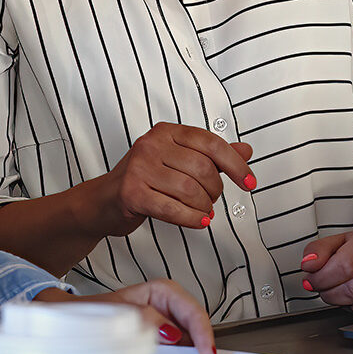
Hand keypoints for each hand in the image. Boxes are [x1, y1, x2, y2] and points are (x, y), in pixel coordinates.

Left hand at [34, 278, 216, 353]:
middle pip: (192, 322)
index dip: (201, 328)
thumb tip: (168, 331)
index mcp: (157, 291)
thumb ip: (141, 318)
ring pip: (186, 337)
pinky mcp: (154, 340)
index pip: (188, 307)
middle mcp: (162, 306)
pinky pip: (174, 349)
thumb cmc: (86, 312)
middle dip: (201, 342)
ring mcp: (160, 324)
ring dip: (191, 353)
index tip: (205, 351)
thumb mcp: (112, 313)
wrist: (64, 322)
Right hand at [89, 123, 254, 234]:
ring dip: (203, 207)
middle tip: (210, 201)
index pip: (211, 143)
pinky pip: (173, 209)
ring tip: (201, 212)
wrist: (103, 202)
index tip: (249, 182)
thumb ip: (211, 156)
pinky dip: (191, 219)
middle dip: (214, 191)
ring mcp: (139, 168)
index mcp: (166, 132)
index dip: (236, 165)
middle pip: (202, 169)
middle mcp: (151, 144)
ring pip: (190, 190)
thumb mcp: (177, 162)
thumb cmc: (143, 181)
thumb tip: (245, 150)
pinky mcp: (131, 193)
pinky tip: (198, 222)